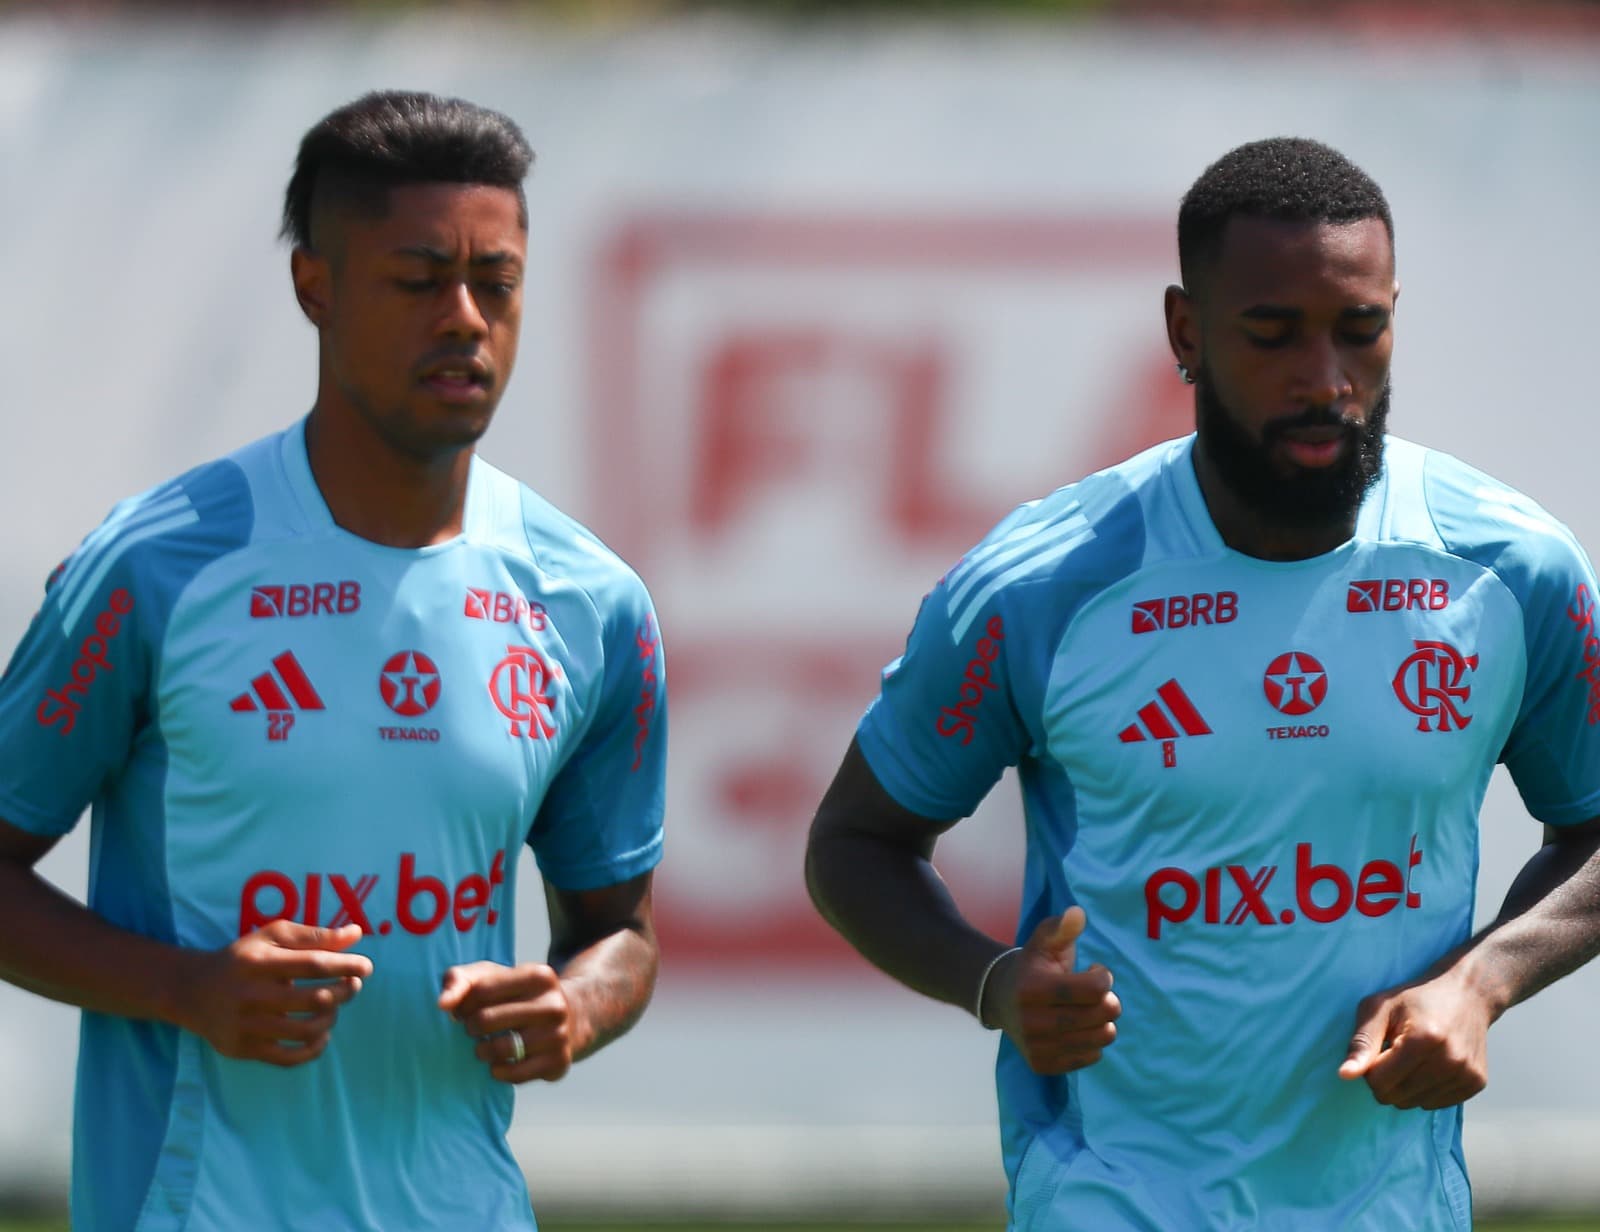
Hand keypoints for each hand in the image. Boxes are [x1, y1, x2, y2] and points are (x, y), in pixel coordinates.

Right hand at [178, 921, 370, 1066]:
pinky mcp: (243, 1049)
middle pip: (314, 999)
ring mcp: (245, 1026)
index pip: (314, 964)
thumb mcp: (272, 936)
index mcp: (258, 962)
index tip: (366, 967)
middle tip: (352, 985)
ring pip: (306, 1031)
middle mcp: (249, 995)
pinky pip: (289, 1057)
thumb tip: (356, 934)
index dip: (346, 966)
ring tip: (333, 1007)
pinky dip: (314, 1048)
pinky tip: (321, 1034)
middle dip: (344, 992)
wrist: (192, 990)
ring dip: (332, 1018)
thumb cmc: (243, 958)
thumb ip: (314, 935)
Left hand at [438, 961, 574, 1083]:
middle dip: (470, 1027)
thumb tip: (442, 1004)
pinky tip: (499, 1062)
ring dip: (481, 1051)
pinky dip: (498, 1071)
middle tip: (474, 1030)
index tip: (464, 1011)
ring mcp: (559, 1035)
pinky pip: (513, 1074)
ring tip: (484, 1047)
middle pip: (486, 1019)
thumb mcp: (493, 977)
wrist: (569, 1018)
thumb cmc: (516, 996)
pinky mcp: (558, 1063)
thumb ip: (460, 980)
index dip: (463, 1004)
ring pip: (499, 1049)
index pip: (481, 990)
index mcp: (538, 976)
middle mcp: (554, 1004)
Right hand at [985, 906, 1120, 1074]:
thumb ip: (1062, 928)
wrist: (1000, 997)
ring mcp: (1036, 1047)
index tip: (1094, 970)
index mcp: (1032, 988)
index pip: (1094, 989)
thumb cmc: (1032, 965)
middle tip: (1096, 993)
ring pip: (1100, 1038)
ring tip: (1087, 1009)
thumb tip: (1078, 914)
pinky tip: (1078, 1027)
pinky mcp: (1042, 1065)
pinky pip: (1091, 1057)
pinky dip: (1092, 1041)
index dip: (1103, 977)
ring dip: (1104, 1021)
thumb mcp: (1044, 940)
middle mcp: (1031, 1022)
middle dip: (1109, 1000)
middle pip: (1101, 1015)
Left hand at [1338, 970, 1491, 1108]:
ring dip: (1406, 1086)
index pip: (1379, 1082)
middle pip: (1396, 1097)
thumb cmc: (1415, 998)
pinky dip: (1425, 1089)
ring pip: (1415, 1104)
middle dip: (1386, 1080)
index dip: (1370, 1069)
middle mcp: (1450, 1061)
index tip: (1378, 1050)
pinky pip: (1435, 1104)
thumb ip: (1360, 1042)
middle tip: (1393, 1054)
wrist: (1467, 993)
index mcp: (1423, 1040)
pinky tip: (1431, 1064)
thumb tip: (1344, 1076)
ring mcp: (1466, 1074)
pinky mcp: (1476, 1083)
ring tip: (1413, 1057)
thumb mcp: (1379, 1008)